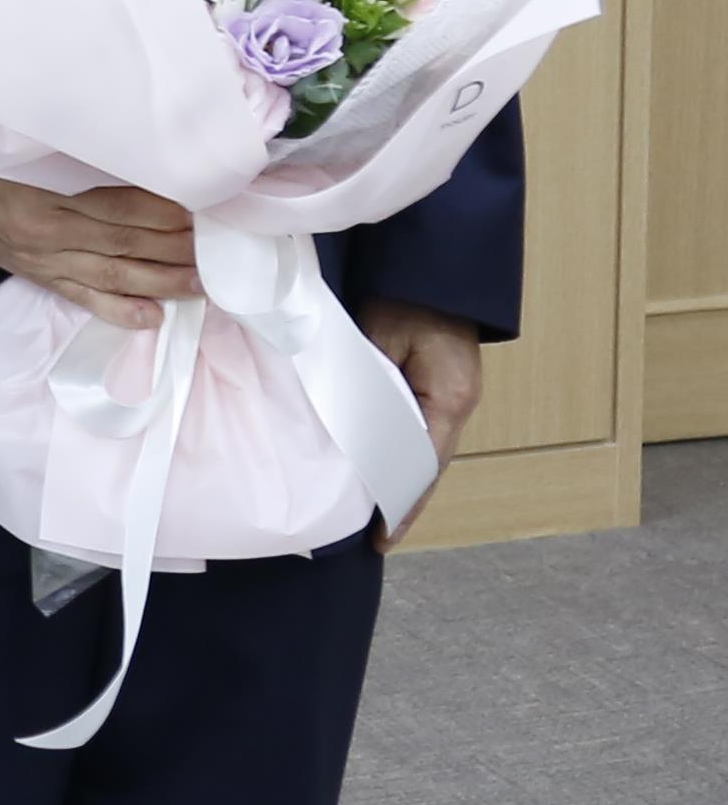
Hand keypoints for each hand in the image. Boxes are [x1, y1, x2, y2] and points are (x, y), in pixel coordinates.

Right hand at [0, 154, 201, 331]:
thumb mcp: (29, 149)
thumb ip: (76, 157)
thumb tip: (140, 159)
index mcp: (47, 195)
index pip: (119, 205)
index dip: (163, 209)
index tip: (202, 207)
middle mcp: (49, 233)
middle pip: (125, 243)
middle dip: (176, 246)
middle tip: (219, 246)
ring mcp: (46, 262)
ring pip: (114, 276)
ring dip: (162, 281)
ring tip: (203, 283)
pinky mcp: (42, 280)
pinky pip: (84, 300)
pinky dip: (120, 312)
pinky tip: (154, 318)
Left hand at [357, 300, 482, 546]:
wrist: (432, 269)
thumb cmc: (404, 298)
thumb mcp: (380, 341)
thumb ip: (368, 386)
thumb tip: (349, 427)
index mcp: (449, 399)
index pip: (423, 465)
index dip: (402, 502)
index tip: (382, 535)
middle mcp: (456, 405)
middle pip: (426, 466)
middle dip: (400, 498)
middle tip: (372, 534)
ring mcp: (452, 398)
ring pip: (423, 451)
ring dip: (399, 476)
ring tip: (373, 511)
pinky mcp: (440, 388)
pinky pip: (419, 430)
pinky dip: (400, 451)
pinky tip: (380, 467)